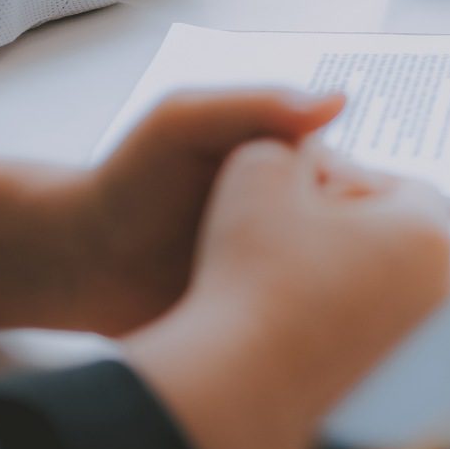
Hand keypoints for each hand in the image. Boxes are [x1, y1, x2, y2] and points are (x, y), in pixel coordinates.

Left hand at [0, 90, 346, 335]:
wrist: (80, 266)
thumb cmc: (129, 181)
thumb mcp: (183, 124)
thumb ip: (255, 105)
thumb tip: (342, 99)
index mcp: (296, 169)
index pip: (365, 186)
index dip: (366, 208)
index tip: (349, 230)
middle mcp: (305, 222)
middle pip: (368, 243)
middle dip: (367, 264)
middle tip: (333, 286)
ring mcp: (292, 274)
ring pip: (349, 291)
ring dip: (347, 306)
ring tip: (319, 319)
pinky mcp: (275, 321)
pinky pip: (315, 331)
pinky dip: (319, 338)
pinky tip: (309, 349)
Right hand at [126, 139, 449, 448]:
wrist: (238, 387)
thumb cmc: (251, 278)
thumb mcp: (257, 171)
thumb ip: (288, 139)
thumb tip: (305, 140)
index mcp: (428, 232)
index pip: (399, 186)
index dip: (344, 181)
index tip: (300, 194)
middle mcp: (446, 290)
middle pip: (402, 237)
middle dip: (352, 227)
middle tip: (294, 233)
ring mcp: (429, 344)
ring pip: (392, 286)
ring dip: (350, 273)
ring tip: (291, 276)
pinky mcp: (405, 386)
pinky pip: (380, 334)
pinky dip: (347, 322)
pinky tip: (298, 321)